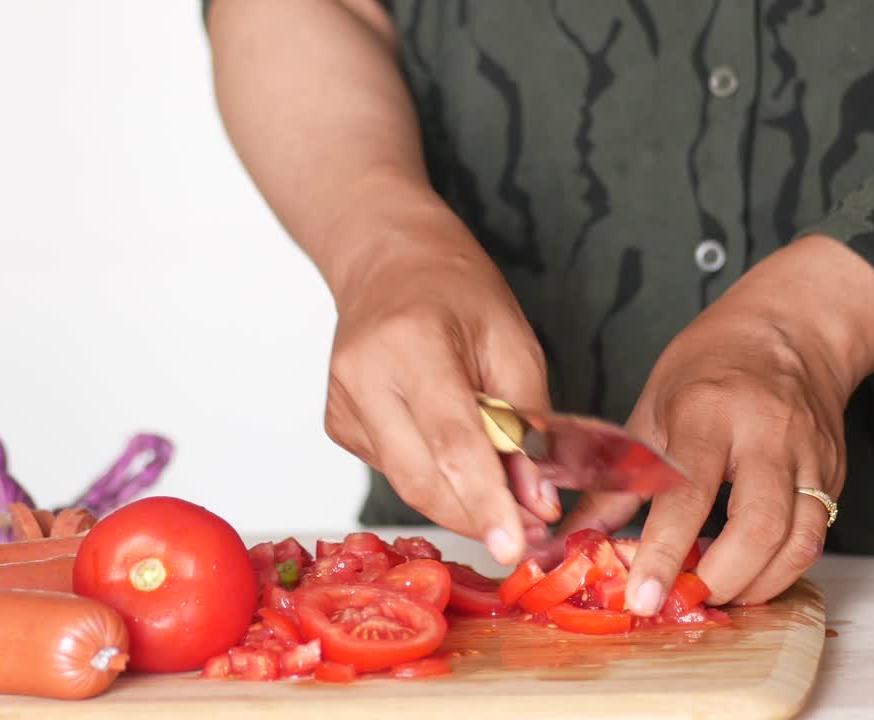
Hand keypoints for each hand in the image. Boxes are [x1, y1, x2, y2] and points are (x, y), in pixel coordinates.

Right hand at [323, 209, 557, 564]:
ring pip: (408, 484)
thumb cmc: (455, 289)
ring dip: (460, 500)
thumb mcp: (513, 342)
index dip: (485, 501)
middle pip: (423, 480)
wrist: (387, 260)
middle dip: (478, 516)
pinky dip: (434, 475)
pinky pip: (396, 471)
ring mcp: (342, 405)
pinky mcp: (338, 425)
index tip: (516, 545)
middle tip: (528, 532)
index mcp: (410, 344)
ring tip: (504, 492)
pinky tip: (451, 448)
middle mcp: (364, 377)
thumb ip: (525, 424)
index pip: (451, 443)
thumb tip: (535, 502)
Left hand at [541, 235, 873, 612]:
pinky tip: (748, 576)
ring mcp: (809, 455)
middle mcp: (767, 433)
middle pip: (759, 527)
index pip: (688, 493)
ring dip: (756, 585)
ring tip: (715, 596)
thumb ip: (618, 480)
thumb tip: (576, 537)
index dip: (664, 552)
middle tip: (683, 602)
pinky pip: (816, 535)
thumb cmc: (710, 365)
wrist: (791, 329)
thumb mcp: (650, 408)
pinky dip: (782, 569)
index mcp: (708, 411)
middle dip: (721, 580)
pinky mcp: (835, 473)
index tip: (643, 596)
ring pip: (800, 541)